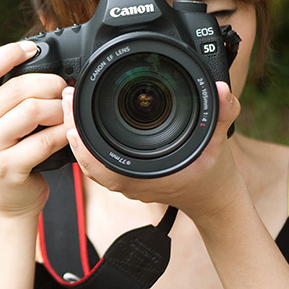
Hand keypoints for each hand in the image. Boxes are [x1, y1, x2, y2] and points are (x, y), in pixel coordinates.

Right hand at [0, 41, 69, 217]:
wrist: (7, 198)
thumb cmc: (8, 150)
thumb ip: (8, 94)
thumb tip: (44, 60)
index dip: (6, 54)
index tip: (32, 48)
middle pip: (16, 89)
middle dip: (49, 84)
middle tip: (63, 89)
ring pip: (32, 110)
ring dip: (58, 108)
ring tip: (65, 112)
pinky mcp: (8, 168)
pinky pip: (45, 139)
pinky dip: (64, 131)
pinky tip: (69, 131)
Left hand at [61, 81, 245, 221]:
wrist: (214, 198)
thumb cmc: (213, 174)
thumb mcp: (220, 141)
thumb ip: (223, 113)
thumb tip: (222, 90)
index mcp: (145, 175)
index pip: (101, 165)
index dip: (82, 145)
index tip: (72, 119)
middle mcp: (130, 179)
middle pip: (89, 158)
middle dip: (74, 127)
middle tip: (66, 96)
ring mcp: (126, 178)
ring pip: (91, 160)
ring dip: (79, 132)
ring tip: (70, 103)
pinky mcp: (127, 172)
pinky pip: (100, 159)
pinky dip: (89, 141)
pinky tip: (84, 119)